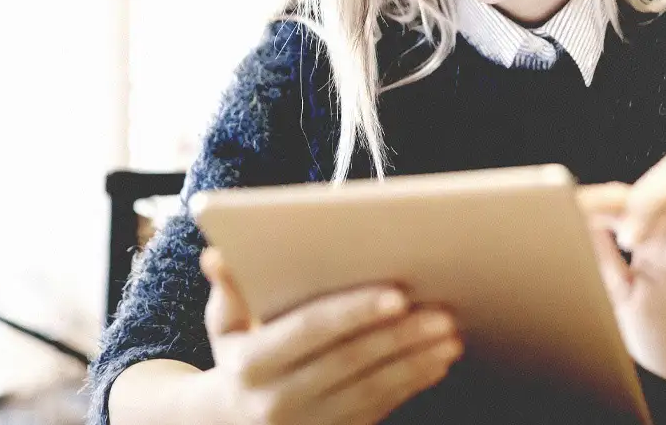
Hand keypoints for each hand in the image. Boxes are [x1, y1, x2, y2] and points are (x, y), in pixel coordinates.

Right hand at [192, 248, 462, 424]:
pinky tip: (437, 361)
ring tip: (450, 334)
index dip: (354, 312)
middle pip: (350, 361)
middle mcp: (278, 400)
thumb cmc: (238, 357)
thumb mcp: (222, 325)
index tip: (397, 294)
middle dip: (400, 336)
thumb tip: (216, 255)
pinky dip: (412, 384)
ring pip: (373, 389)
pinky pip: (380, 409)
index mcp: (251, 364)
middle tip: (441, 311)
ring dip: (416, 361)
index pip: (309, 331)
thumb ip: (228, 289)